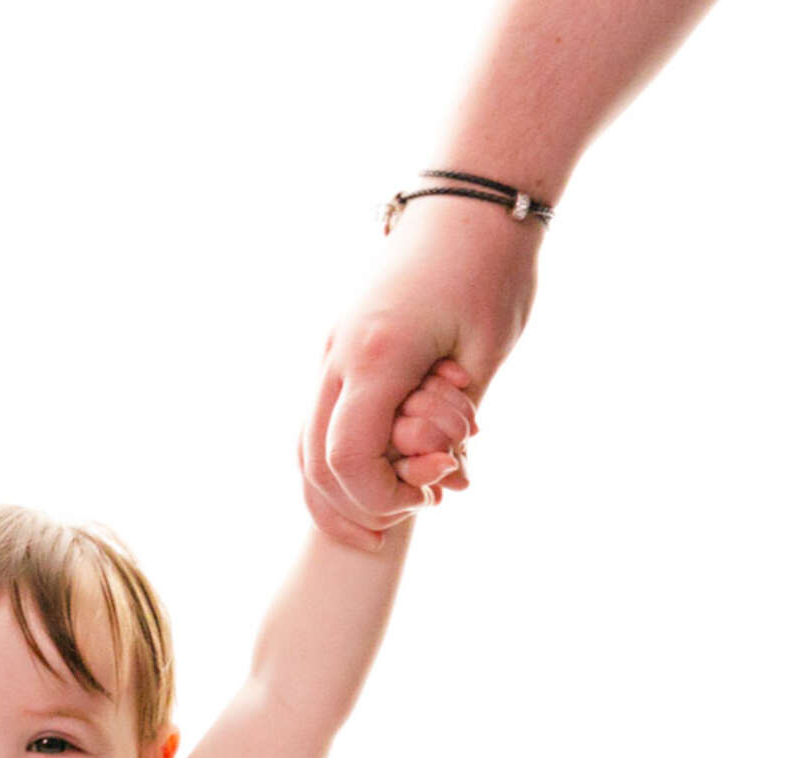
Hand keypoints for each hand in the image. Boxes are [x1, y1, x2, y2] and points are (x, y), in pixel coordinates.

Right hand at [301, 200, 539, 546]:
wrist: (469, 200)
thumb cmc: (489, 269)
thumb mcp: (486, 354)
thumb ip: (452, 422)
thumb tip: (439, 479)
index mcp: (376, 357)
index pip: (348, 460)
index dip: (380, 497)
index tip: (430, 498)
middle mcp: (338, 356)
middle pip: (313, 461)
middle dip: (356, 505)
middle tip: (406, 520)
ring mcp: (330, 352)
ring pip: (305, 444)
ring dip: (338, 489)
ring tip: (384, 516)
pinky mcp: (337, 348)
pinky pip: (318, 420)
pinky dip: (338, 458)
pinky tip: (374, 475)